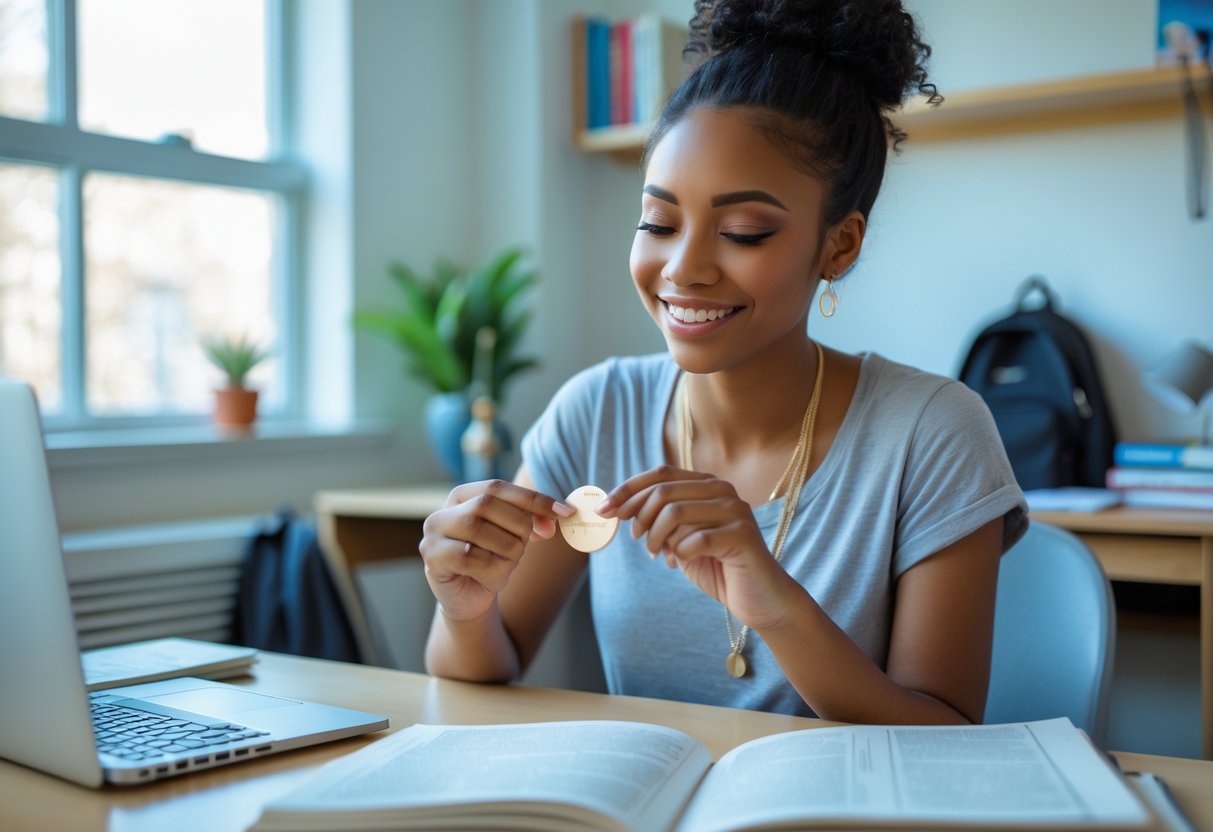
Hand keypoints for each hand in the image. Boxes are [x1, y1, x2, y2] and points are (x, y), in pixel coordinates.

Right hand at [420, 480, 574, 622]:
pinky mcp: (432, 558)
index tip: (565, 512)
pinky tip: (491, 579)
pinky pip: (471, 558)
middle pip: (487, 504)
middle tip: (528, 545)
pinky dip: (492, 570)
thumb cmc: (490, 563)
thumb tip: (558, 514)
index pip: (498, 487)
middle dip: (518, 525)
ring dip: (506, 551)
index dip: (533, 498)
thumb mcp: (514, 537)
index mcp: (462, 496)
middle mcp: (442, 511)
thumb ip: (531, 521)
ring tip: (506, 565)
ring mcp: (432, 534)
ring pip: (479, 529)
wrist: (469, 601)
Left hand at [598, 466, 797, 631]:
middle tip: (636, 539)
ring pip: (675, 513)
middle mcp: (723, 490)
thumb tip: (618, 508)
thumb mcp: (680, 540)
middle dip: (639, 517)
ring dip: (656, 537)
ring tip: (656, 553)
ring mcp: (735, 510)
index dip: (627, 490)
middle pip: (664, 491)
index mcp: (708, 484)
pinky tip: (680, 562)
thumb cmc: (717, 567)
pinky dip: (679, 553)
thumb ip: (659, 521)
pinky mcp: (742, 535)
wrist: (759, 599)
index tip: (603, 509)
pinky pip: (694, 539)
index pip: (661, 474)